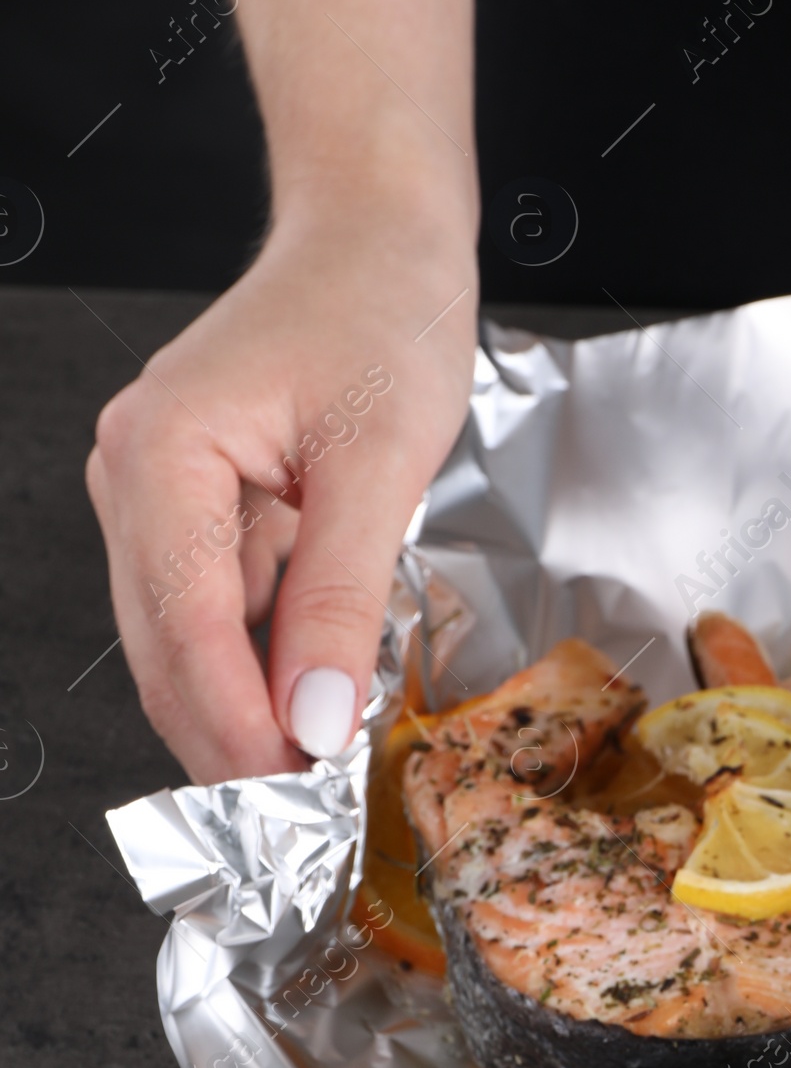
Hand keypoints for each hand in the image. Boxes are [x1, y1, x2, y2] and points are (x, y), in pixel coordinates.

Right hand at [87, 195, 476, 783]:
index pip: (186, 631)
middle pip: (168, 653)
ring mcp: (150, 495)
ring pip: (183, 647)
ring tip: (316, 789)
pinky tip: (309, 714)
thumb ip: (339, 597)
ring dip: (244, 719)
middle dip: (234, 745)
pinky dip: (257, 671)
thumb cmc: (381, 315)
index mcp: (161, 453)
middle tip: (307, 831)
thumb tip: (315, 717)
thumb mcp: (380, 464)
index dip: (240, 731)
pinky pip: (212, 615)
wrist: (374, 236)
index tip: (299, 804)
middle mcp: (132, 476)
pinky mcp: (188, 509)